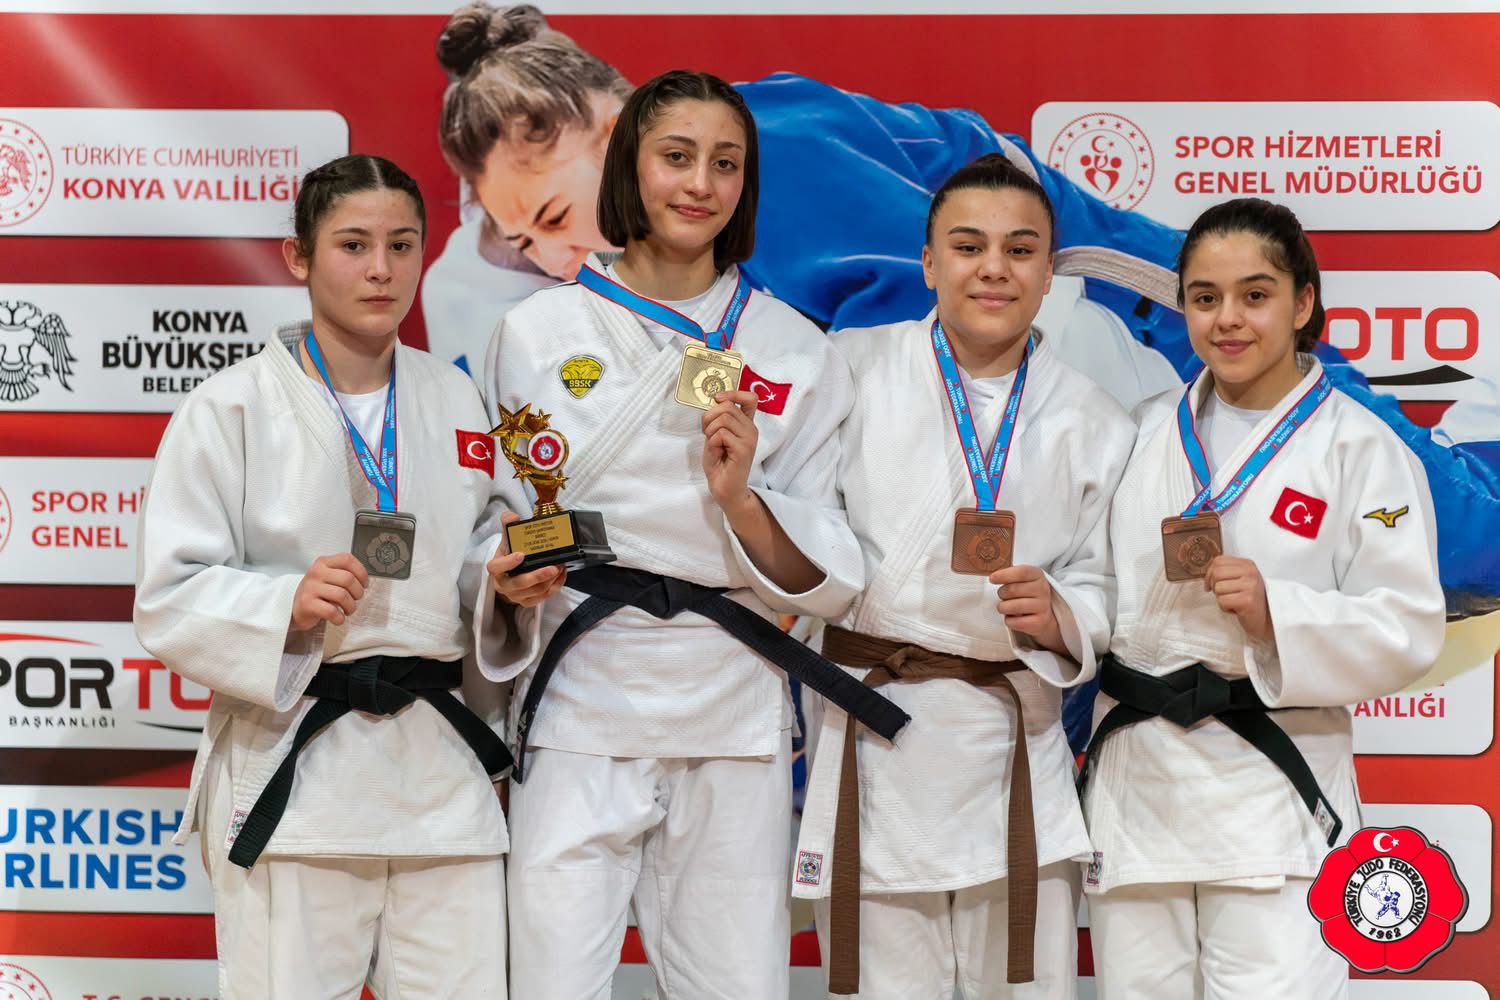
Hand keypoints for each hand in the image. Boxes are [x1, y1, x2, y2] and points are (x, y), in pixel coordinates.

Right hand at [291, 553, 368, 629]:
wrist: (296, 608)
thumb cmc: (318, 592)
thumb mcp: (329, 577)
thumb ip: (344, 573)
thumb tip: (365, 581)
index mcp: (323, 562)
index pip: (347, 559)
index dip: (361, 572)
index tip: (364, 583)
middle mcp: (316, 572)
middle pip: (348, 579)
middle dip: (358, 592)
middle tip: (356, 599)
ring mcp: (310, 587)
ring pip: (342, 595)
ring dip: (351, 606)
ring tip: (348, 610)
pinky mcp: (307, 603)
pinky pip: (331, 611)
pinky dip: (340, 618)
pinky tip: (339, 618)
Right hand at [487, 511, 566, 607]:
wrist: (510, 574)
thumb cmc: (510, 554)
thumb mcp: (507, 539)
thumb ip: (509, 525)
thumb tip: (511, 516)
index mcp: (496, 569)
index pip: (496, 568)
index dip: (508, 563)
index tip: (521, 555)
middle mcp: (503, 585)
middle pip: (520, 584)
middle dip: (538, 576)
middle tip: (554, 567)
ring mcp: (515, 595)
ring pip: (535, 592)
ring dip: (550, 581)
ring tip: (561, 567)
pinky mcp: (527, 602)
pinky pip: (542, 598)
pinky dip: (554, 587)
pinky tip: (561, 576)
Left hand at [701, 389, 759, 517]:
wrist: (725, 489)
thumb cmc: (720, 463)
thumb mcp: (716, 436)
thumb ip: (719, 419)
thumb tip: (715, 402)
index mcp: (746, 424)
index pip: (750, 398)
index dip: (733, 393)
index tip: (717, 399)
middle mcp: (751, 429)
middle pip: (727, 406)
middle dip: (709, 417)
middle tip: (707, 433)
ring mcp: (749, 439)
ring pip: (723, 418)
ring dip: (710, 431)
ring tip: (713, 445)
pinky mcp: (744, 449)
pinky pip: (721, 434)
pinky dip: (712, 443)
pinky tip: (717, 453)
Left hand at [990, 564, 1064, 653]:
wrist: (1043, 614)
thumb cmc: (1026, 593)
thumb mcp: (1022, 579)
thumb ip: (1009, 575)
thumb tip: (992, 577)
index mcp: (1037, 575)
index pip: (1022, 572)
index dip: (1004, 575)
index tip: (992, 578)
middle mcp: (1043, 589)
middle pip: (1012, 590)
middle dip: (1001, 593)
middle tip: (1003, 595)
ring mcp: (1043, 606)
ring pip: (1011, 607)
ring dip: (1002, 608)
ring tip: (1006, 607)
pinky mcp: (1040, 622)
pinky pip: (1014, 622)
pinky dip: (1009, 620)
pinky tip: (1014, 617)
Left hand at [1203, 555, 1273, 641]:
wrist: (1266, 619)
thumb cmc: (1250, 600)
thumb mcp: (1240, 580)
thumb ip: (1226, 572)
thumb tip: (1206, 573)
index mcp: (1248, 565)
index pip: (1218, 561)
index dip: (1209, 573)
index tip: (1211, 584)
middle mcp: (1251, 573)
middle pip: (1216, 573)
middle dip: (1215, 587)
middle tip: (1225, 595)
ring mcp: (1250, 586)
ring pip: (1218, 588)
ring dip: (1221, 599)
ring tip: (1234, 602)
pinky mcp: (1247, 600)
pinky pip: (1222, 601)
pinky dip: (1225, 608)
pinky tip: (1236, 609)